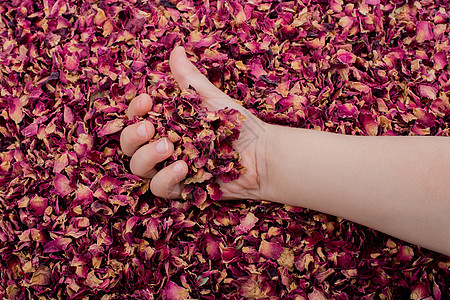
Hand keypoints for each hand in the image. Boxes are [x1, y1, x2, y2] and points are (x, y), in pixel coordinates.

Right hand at [120, 47, 269, 199]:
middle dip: (133, 135)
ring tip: (168, 146)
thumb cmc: (240, 125)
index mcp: (167, 123)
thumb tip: (176, 49)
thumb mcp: (212, 100)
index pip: (137, 117)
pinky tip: (182, 166)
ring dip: (147, 156)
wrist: (263, 156)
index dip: (135, 110)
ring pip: (139, 168)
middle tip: (149, 128)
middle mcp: (165, 146)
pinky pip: (159, 188)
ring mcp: (170, 168)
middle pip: (130, 144)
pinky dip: (166, 178)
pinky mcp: (181, 189)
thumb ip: (190, 80)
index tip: (147, 101)